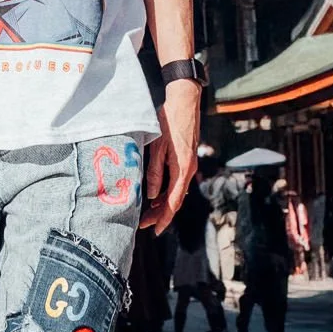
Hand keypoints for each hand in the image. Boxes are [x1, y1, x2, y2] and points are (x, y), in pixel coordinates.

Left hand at [141, 81, 199, 234]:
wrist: (185, 101)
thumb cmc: (169, 121)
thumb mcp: (158, 147)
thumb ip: (154, 172)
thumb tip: (150, 195)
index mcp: (182, 169)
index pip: (173, 202)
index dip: (164, 218)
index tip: (154, 230)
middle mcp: (189, 170)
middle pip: (175, 200)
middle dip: (160, 214)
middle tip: (143, 224)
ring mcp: (189, 165)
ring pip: (176, 192)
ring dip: (163, 203)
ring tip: (147, 212)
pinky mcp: (186, 159)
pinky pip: (177, 182)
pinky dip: (167, 191)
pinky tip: (156, 194)